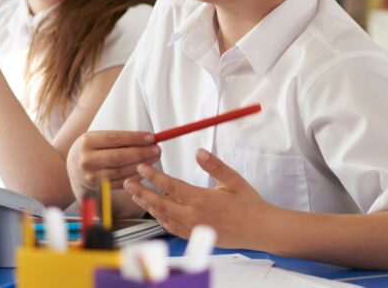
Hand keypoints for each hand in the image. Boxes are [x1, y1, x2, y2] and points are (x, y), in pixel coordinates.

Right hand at [68, 130, 160, 191]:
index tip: (151, 137)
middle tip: (157, 149)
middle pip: (119, 156)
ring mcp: (92, 176)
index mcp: (87, 142)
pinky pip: (121, 182)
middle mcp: (87, 160)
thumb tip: (147, 138)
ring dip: (141, 165)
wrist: (73, 168)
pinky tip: (145, 171)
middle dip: (141, 153)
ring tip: (154, 158)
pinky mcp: (99, 188)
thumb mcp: (97, 137)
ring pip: (122, 171)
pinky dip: (135, 177)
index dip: (135, 138)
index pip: (115, 138)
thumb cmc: (90, 149)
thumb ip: (119, 138)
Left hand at [124, 148, 274, 248]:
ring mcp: (192, 228)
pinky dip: (160, 218)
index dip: (153, 176)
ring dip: (148, 205)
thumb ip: (214, 165)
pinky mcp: (195, 236)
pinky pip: (171, 227)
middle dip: (141, 191)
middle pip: (159, 203)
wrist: (259, 230)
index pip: (170, 186)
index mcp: (201, 200)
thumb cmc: (249, 205)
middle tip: (128, 181)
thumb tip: (199, 152)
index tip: (142, 168)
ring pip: (163, 217)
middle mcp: (193, 216)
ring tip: (137, 194)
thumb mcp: (233, 180)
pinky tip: (156, 211)